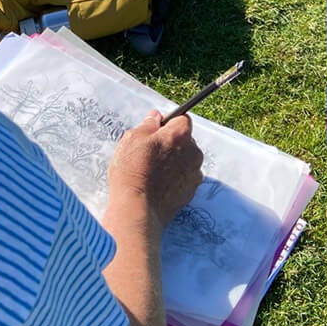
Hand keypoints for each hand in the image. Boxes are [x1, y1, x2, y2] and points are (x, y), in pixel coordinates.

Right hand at [108, 111, 203, 231]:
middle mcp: (193, 152)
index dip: (168, 124)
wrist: (137, 209)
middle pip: (185, 141)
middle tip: (150, 153)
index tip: (156, 131)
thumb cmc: (133, 171)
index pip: (182, 119)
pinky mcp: (191, 192)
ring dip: (174, 162)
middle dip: (171, 144)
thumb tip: (155, 117)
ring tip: (152, 172)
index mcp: (180, 135)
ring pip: (186, 161)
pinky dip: (175, 179)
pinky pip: (184, 179)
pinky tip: (158, 185)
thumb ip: (148, 124)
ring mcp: (194, 173)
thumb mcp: (132, 139)